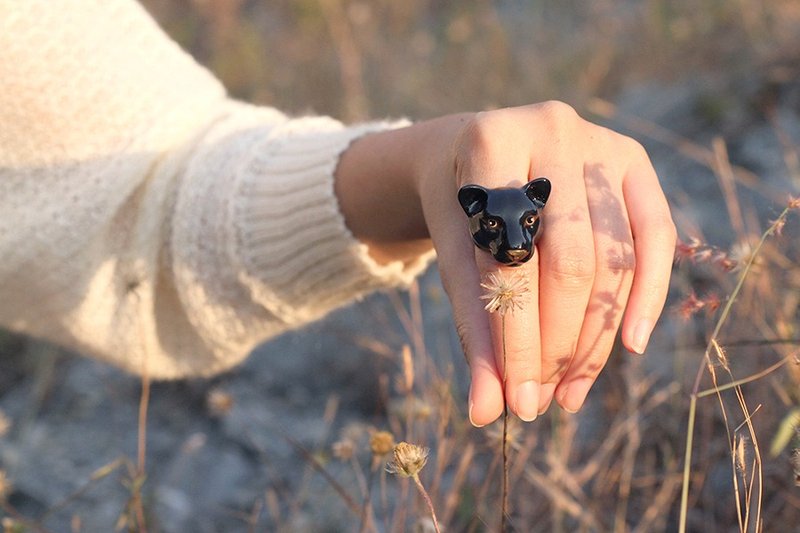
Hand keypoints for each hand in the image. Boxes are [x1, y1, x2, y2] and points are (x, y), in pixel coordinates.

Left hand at [416, 102, 675, 424]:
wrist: (475, 151)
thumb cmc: (462, 208)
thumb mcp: (453, 256)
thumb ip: (473, 326)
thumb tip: (485, 411)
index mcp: (491, 142)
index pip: (508, 262)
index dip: (514, 340)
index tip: (514, 403)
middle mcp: (551, 130)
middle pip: (569, 263)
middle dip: (557, 344)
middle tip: (541, 400)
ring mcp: (599, 140)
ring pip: (613, 258)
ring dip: (596, 336)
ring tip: (571, 390)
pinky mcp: (633, 157)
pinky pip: (655, 235)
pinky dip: (647, 294)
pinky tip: (630, 345)